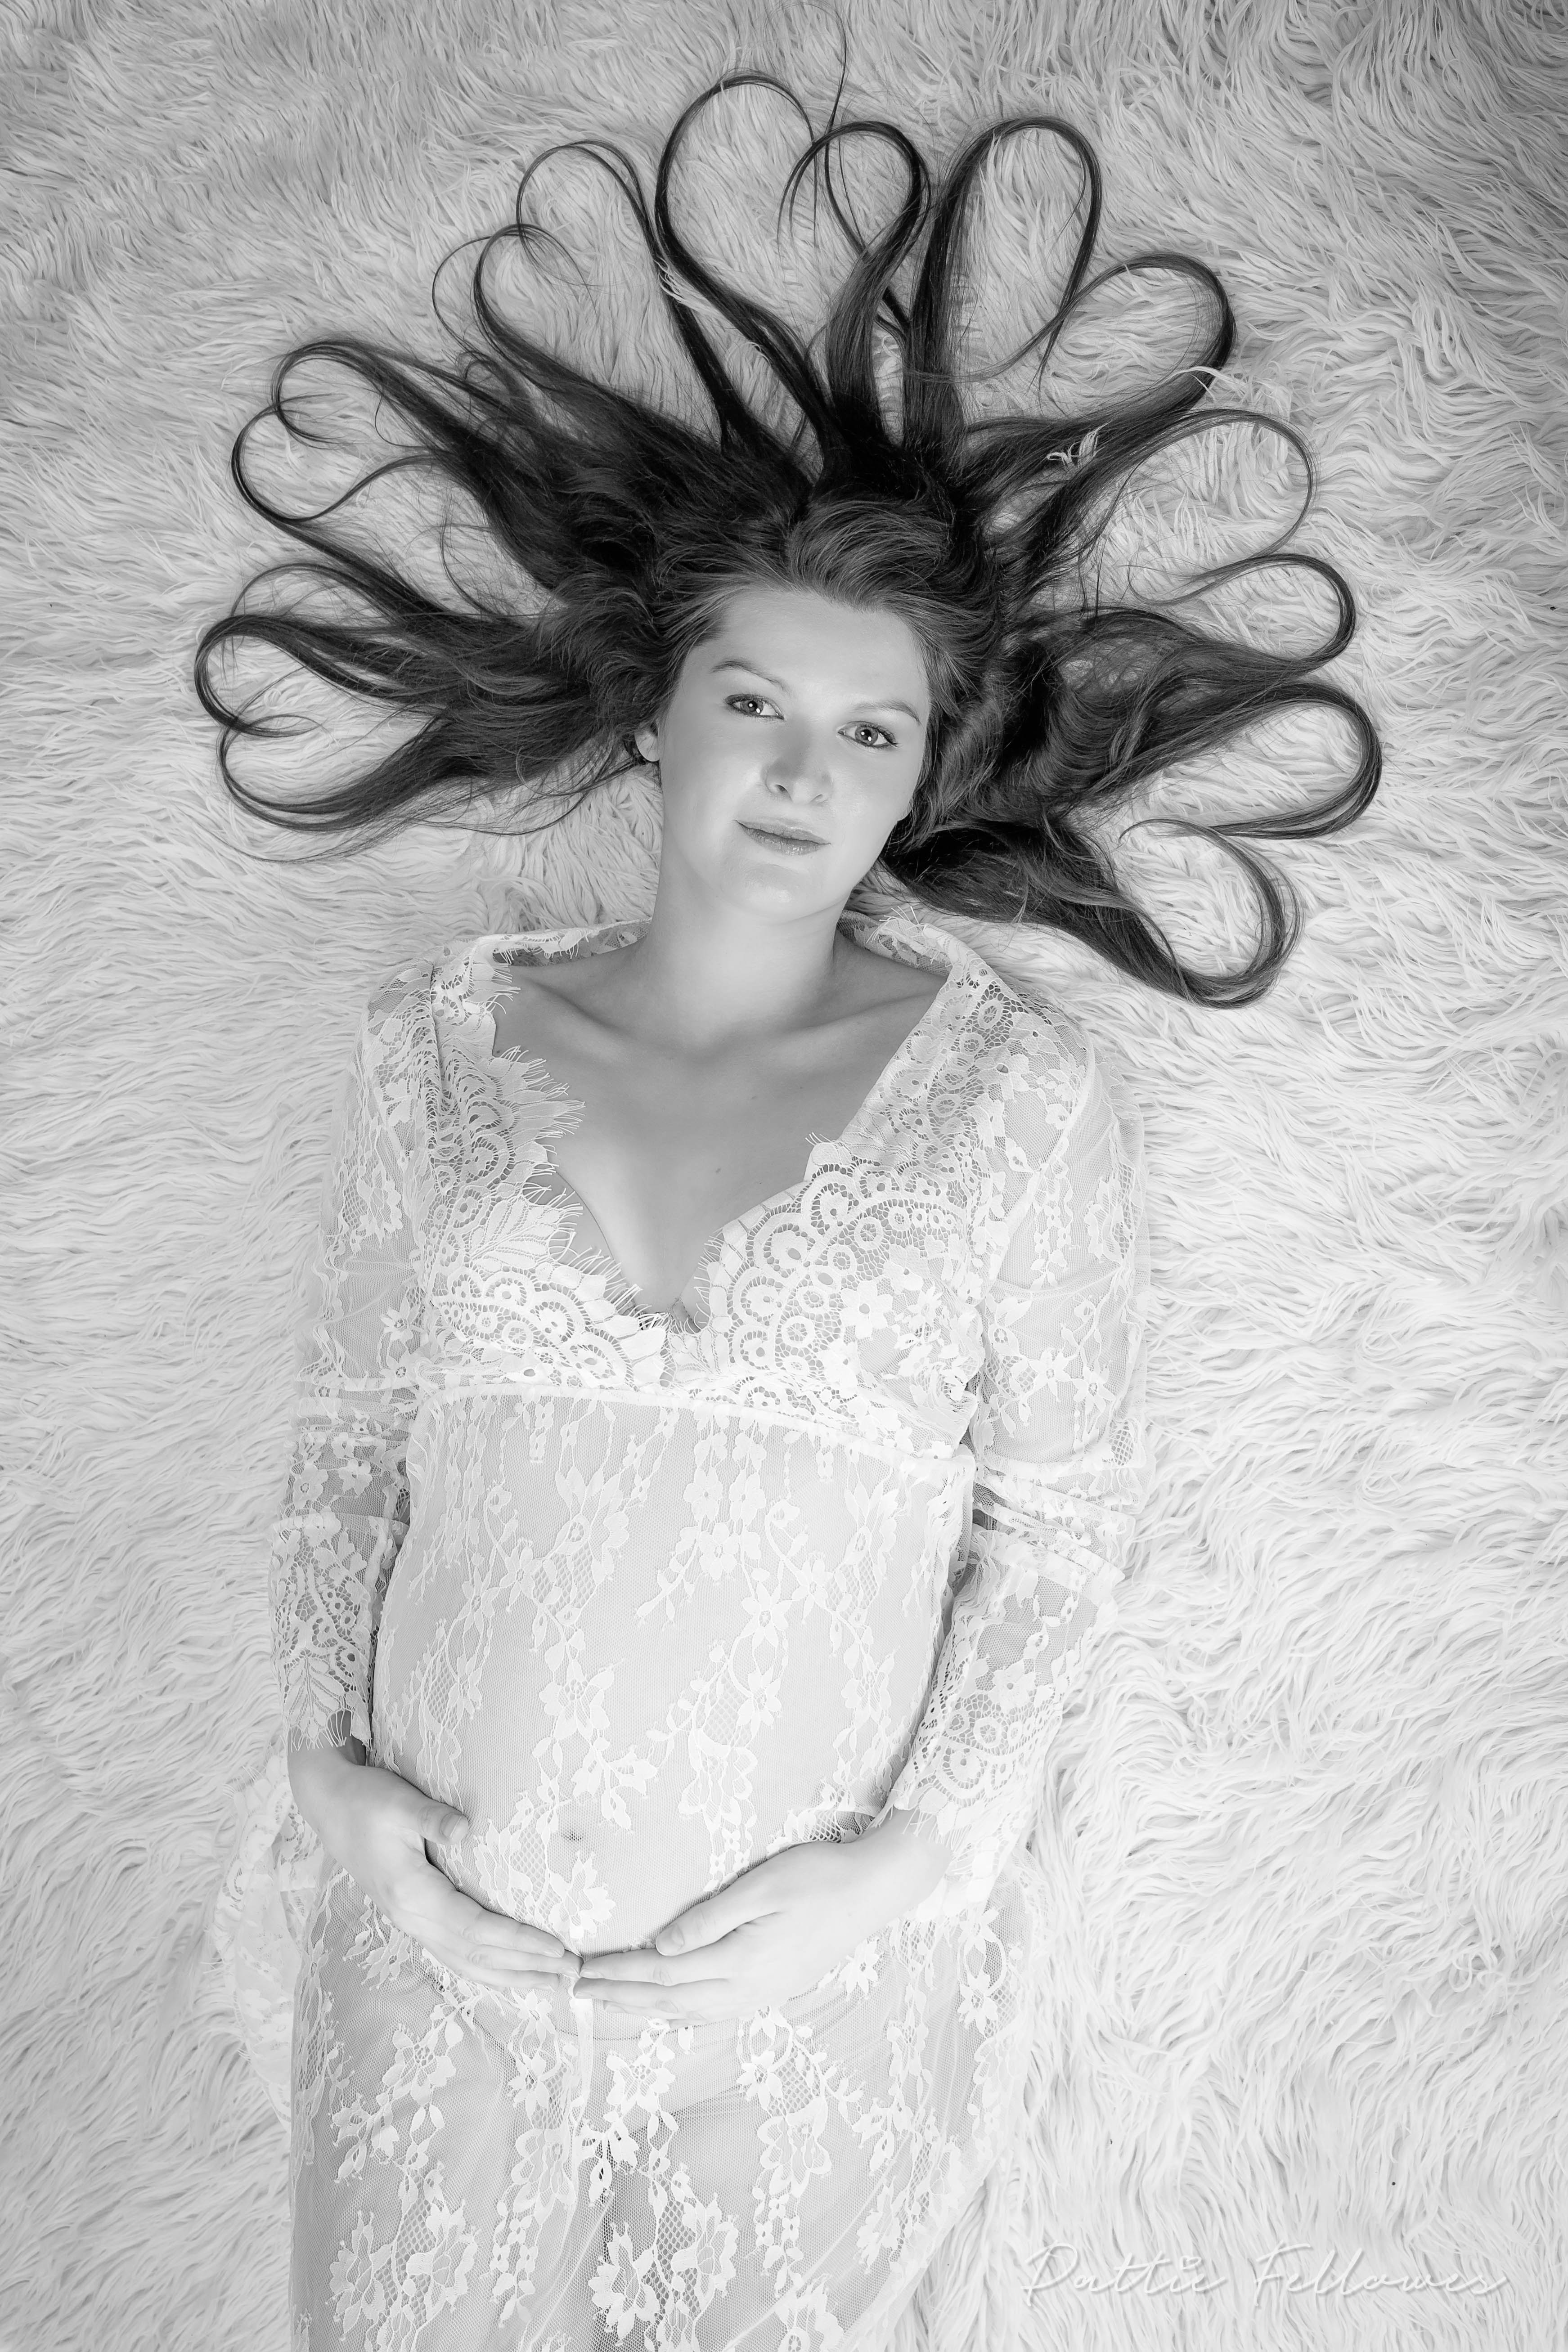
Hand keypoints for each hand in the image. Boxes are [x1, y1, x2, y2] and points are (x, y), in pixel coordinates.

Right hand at [287, 1737, 581, 1998]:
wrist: (332, 1808)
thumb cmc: (367, 1801)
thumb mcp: (398, 1802)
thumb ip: (432, 1818)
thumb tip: (466, 1829)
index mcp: (412, 1895)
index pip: (475, 1929)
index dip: (518, 1942)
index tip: (557, 1948)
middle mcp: (412, 1918)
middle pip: (476, 1956)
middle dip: (526, 1968)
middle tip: (571, 1974)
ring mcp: (411, 1922)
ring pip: (465, 1962)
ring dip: (510, 1975)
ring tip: (551, 1983)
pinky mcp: (414, 1917)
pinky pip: (455, 1953)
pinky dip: (486, 1967)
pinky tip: (509, 1971)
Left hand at [574, 1815, 949, 2026]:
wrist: (871, 1893)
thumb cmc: (818, 1877)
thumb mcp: (762, 1887)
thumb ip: (709, 1919)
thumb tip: (662, 1946)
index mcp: (740, 1961)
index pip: (663, 1973)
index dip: (619, 1973)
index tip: (581, 1971)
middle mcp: (746, 1988)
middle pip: (669, 2000)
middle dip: (620, 1996)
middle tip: (577, 1991)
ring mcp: (760, 1994)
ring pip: (689, 2012)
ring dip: (645, 2009)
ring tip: (610, 2002)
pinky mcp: (770, 1990)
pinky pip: (711, 2011)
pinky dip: (678, 2012)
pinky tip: (666, 2007)